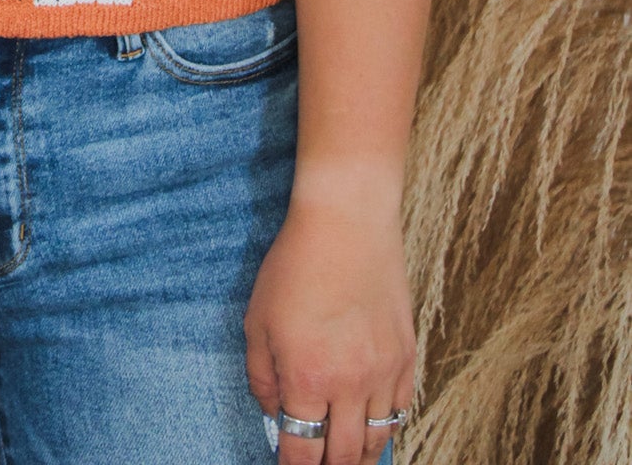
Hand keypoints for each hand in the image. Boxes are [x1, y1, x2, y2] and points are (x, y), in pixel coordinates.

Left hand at [244, 194, 415, 464]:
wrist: (347, 222)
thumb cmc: (295, 265)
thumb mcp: (257, 318)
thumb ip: (261, 374)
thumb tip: (274, 411)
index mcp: (306, 378)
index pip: (302, 452)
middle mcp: (349, 385)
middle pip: (342, 456)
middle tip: (316, 463)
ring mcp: (383, 372)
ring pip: (377, 440)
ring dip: (359, 456)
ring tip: (345, 457)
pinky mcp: (407, 355)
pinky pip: (401, 410)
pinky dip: (385, 425)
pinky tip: (372, 423)